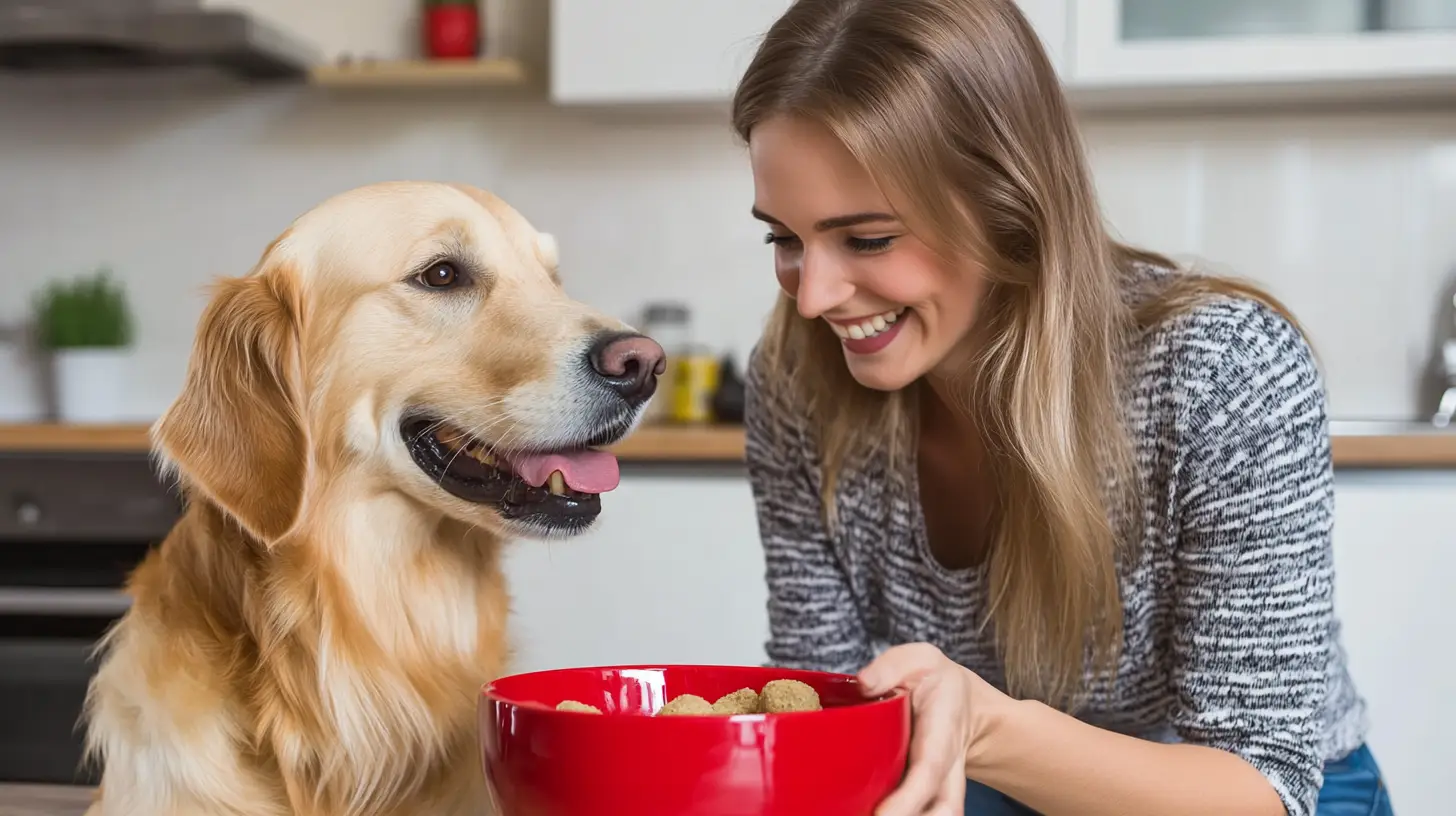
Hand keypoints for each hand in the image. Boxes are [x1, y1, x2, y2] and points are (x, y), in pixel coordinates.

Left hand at [858, 643, 1002, 815]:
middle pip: (944, 809)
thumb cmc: (934, 680)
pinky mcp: (924, 794)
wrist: (962, 701)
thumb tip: (864, 684)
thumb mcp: (918, 660)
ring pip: (940, 815)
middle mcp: (946, 768)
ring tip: (863, 815)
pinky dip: (897, 813)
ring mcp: (939, 785)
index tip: (882, 815)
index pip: (929, 771)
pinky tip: (865, 810)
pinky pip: (921, 811)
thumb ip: (891, 668)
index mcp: (942, 733)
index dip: (908, 799)